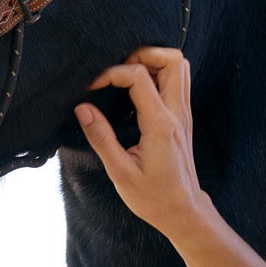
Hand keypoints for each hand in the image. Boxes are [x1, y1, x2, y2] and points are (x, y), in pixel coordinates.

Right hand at [74, 47, 211, 245]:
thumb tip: (82, 108)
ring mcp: (183, 114)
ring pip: (179, 67)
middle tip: (117, 69)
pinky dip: (158, 74)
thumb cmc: (154, 198)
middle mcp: (177, 113)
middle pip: (172, 59)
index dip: (110, 72)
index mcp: (160, 124)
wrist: (184, 212)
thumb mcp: (120, 173)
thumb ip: (101, 138)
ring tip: (126, 76)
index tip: (92, 88)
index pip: (138, 75)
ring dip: (153, 62)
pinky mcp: (182, 119)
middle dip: (141, 54)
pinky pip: (177, 82)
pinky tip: (136, 89)